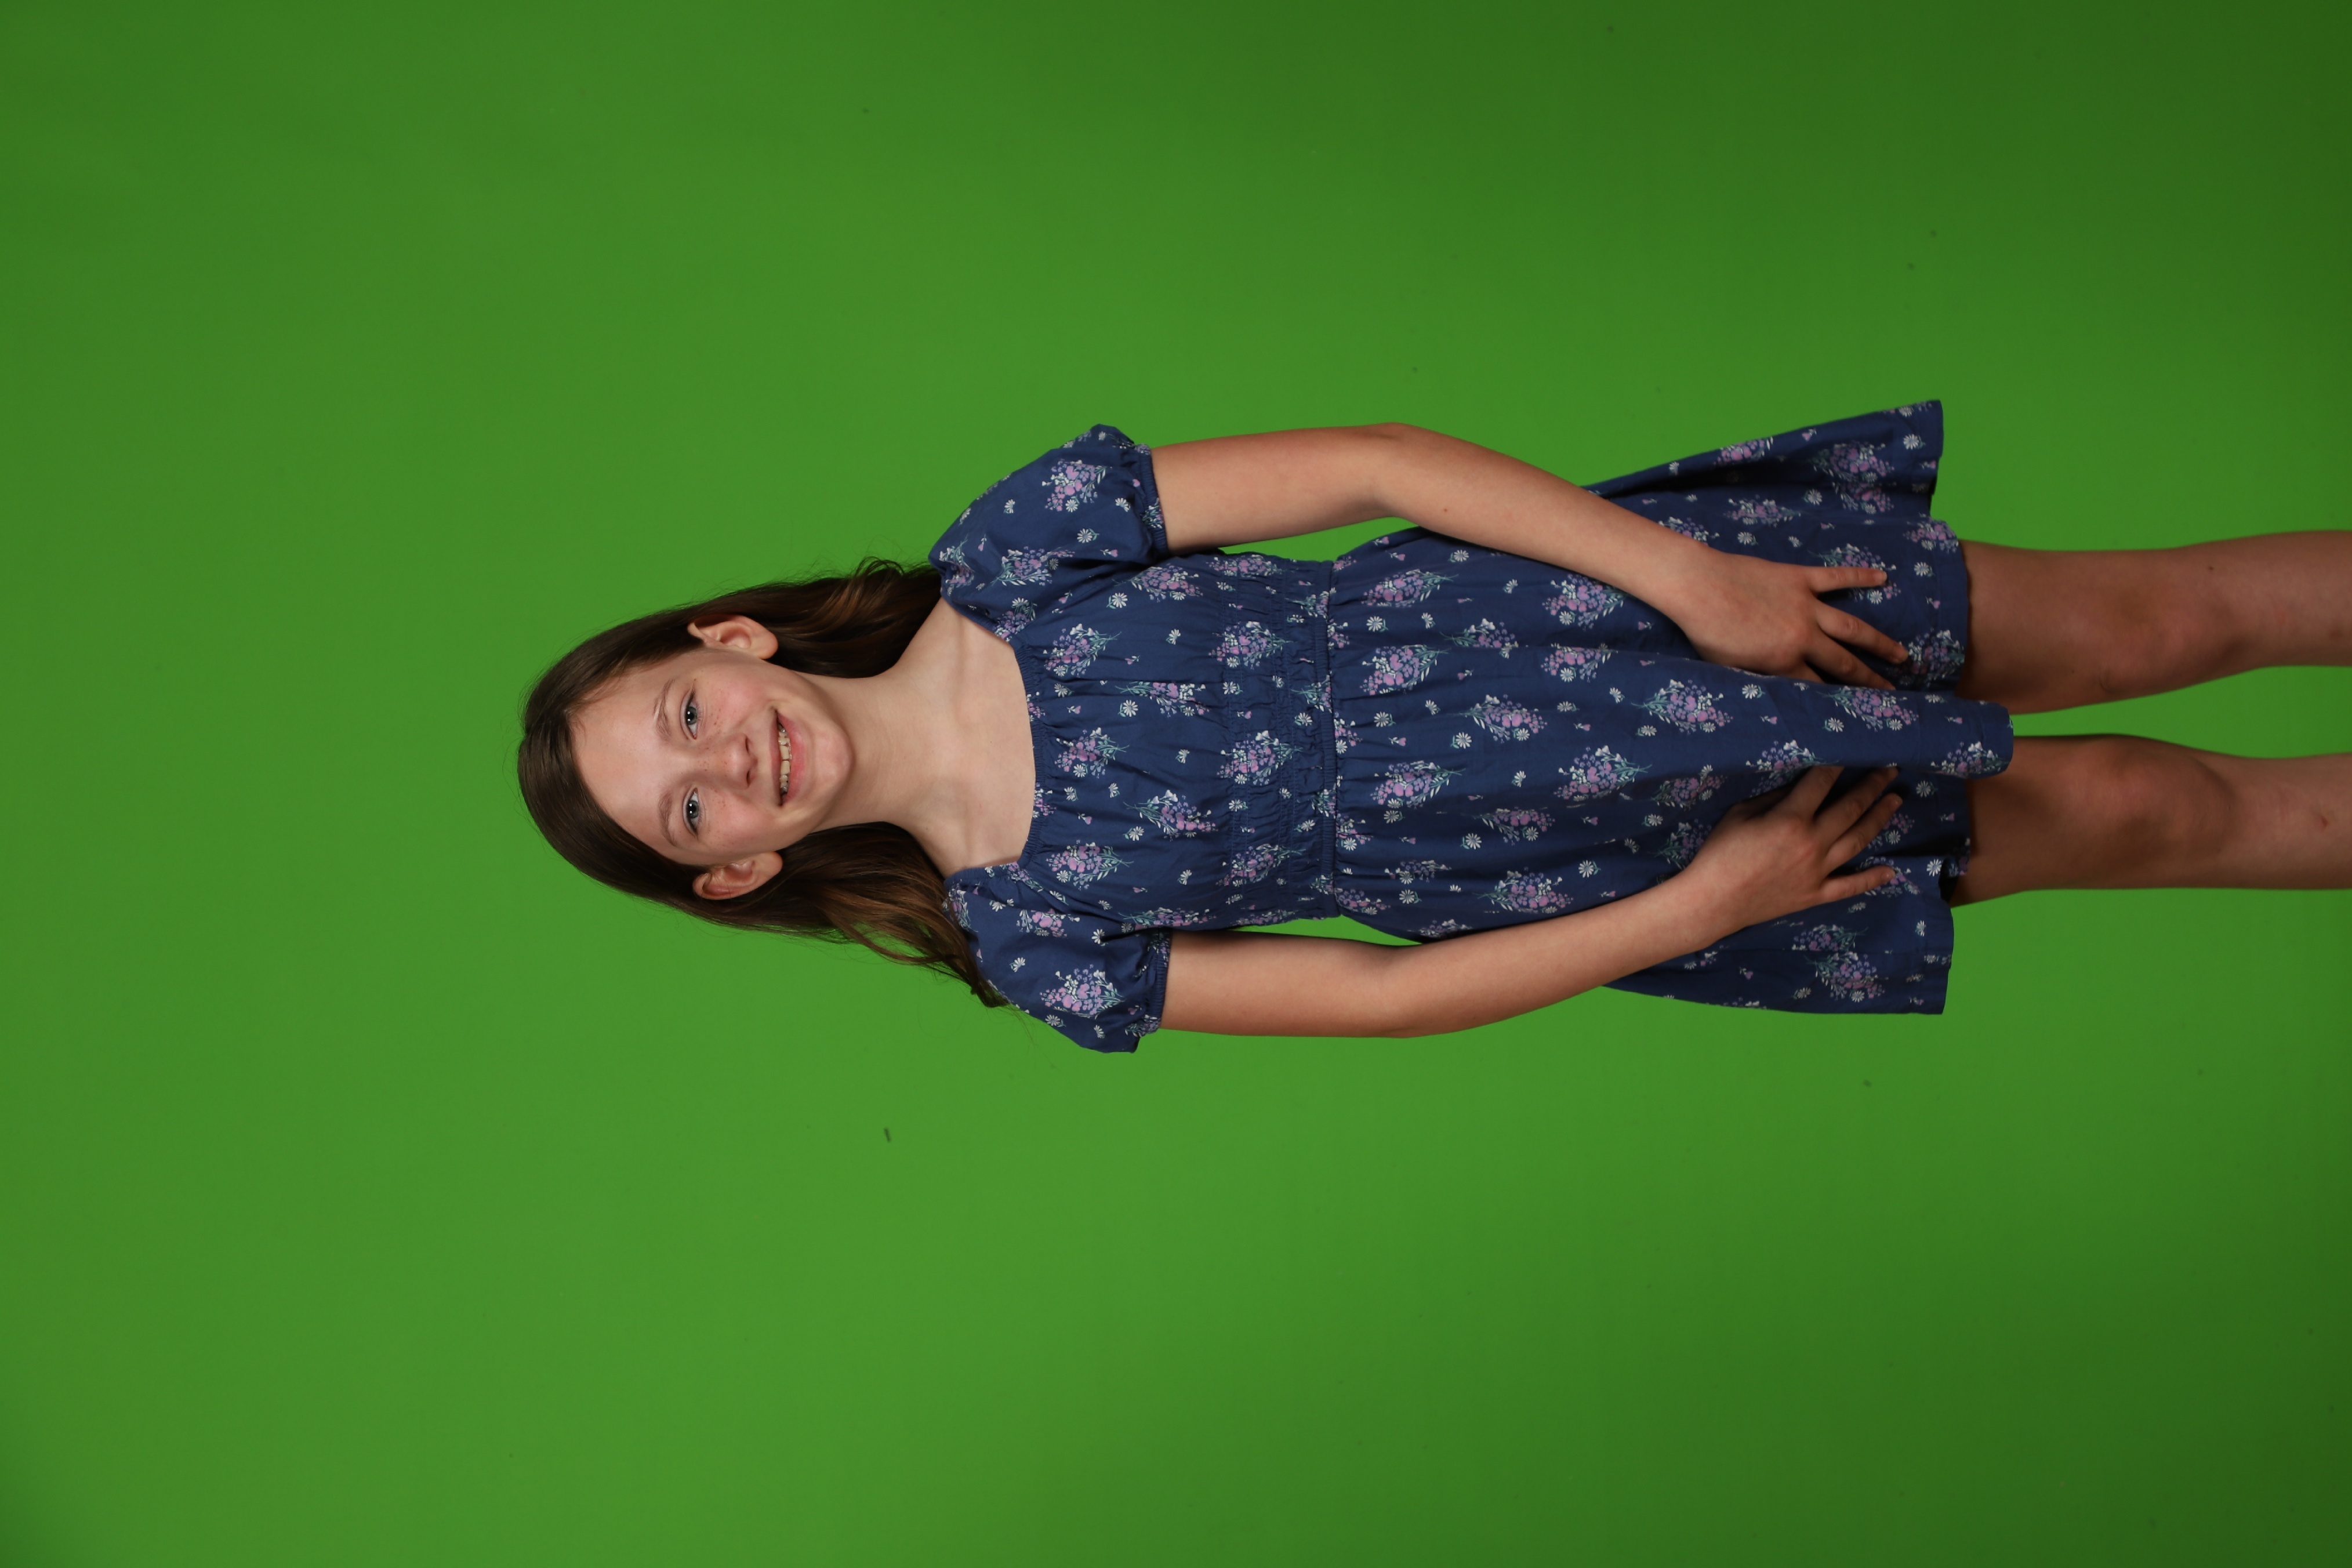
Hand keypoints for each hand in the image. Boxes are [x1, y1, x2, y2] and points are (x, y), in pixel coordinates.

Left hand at [1651, 548, 1909, 686]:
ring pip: (1852, 626)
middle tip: (1893, 690)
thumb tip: (1778, 691)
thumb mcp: (1730, 669)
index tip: (1861, 711)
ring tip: (1902, 654)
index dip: (1841, 700)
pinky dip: (1860, 576)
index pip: (1819, 687)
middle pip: (1844, 663)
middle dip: (1870, 679)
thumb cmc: (1705, 631)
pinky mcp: (1800, 578)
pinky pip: (1836, 577)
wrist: (1697, 586)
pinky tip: (1883, 577)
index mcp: (1783, 662)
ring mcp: (1805, 605)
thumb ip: (1759, 679)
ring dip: (1879, 641)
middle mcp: (1802, 637)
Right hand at [1677, 766, 1904, 933]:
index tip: (1852, 751)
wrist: (1713, 901)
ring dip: (1880, 818)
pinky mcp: (1816, 894)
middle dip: (1873, 785)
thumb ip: (1774, 798)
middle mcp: (1812, 843)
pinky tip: (1890, 870)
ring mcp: (1818, 871)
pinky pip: (1851, 886)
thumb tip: (1800, 786)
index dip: (1837, 764)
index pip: (1821, 782)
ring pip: (1858, 840)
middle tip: (1890, 770)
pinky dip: (1872, 879)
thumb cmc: (1720, 853)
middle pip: (1851, 808)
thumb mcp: (1740, 814)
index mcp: (1791, 819)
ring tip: (1895, 801)